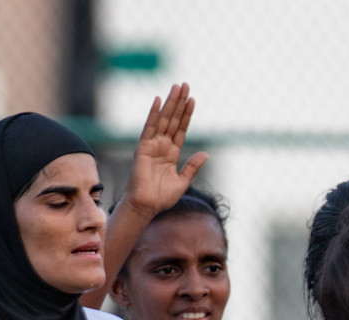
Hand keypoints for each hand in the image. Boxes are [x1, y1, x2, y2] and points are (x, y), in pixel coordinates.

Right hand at [118, 84, 208, 218]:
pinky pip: (149, 127)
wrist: (147, 206)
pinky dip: (154, 114)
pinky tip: (159, 100)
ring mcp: (152, 145)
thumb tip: (205, 154)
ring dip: (170, 103)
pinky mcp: (143, 147)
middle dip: (179, 102)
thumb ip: (192, 167)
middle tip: (185, 85)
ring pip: (163, 119)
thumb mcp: (182, 181)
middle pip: (173, 119)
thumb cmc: (162, 198)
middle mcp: (162, 146)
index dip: (187, 114)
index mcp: (172, 153)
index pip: (181, 129)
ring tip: (177, 87)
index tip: (193, 99)